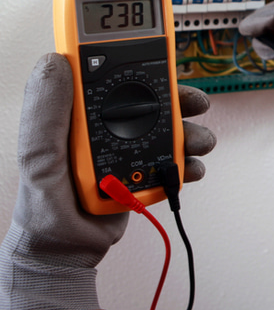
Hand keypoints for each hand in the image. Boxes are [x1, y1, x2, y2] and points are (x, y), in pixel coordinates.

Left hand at [0, 53, 215, 309]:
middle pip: (152, 100)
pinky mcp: (145, 173)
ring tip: (198, 143)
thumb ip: (46, 112)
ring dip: (191, 133)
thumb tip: (55, 62)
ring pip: (170, 130)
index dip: (138, 61)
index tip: (160, 57)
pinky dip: (189, 164)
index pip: (111, 76)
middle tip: (197, 102)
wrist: (65, 252)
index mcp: (81, 114)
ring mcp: (129, 150)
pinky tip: (190, 169)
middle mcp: (108, 127)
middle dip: (180, 98)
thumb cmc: (43, 206)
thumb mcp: (39, 156)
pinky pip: (174, 162)